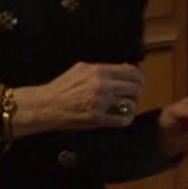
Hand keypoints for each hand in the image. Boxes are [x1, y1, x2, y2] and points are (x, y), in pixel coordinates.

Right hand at [17, 62, 145, 134]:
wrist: (47, 105)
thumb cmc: (63, 86)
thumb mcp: (80, 69)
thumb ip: (101, 68)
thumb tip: (123, 68)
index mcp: (98, 71)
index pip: (130, 72)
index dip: (139, 77)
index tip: (140, 81)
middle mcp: (102, 86)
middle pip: (134, 88)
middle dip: (136, 92)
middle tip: (133, 95)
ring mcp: (100, 103)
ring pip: (130, 104)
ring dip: (131, 106)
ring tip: (126, 106)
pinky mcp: (97, 119)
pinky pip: (121, 120)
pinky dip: (126, 119)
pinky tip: (124, 117)